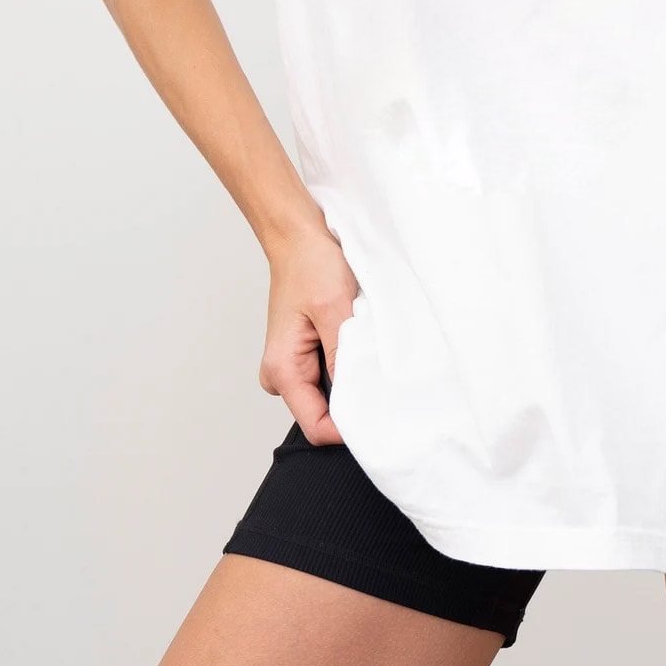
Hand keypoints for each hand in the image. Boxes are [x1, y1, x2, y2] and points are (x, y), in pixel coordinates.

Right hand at [259, 227, 361, 443]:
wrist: (299, 237)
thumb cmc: (311, 264)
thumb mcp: (334, 309)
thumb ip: (343, 358)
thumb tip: (359, 401)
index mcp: (283, 370)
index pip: (317, 426)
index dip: (350, 428)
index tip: (383, 416)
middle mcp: (282, 375)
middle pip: (324, 415)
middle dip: (355, 401)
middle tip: (382, 373)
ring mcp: (293, 366)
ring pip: (331, 396)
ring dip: (353, 379)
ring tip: (367, 347)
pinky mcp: (305, 355)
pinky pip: (331, 376)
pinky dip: (350, 365)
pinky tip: (360, 343)